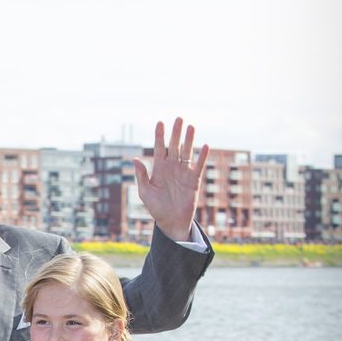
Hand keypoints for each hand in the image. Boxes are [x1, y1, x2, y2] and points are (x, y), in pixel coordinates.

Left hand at [133, 118, 209, 240]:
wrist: (171, 222)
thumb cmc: (156, 208)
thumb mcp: (145, 192)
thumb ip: (142, 175)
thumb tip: (135, 159)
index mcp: (159, 169)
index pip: (159, 148)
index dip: (159, 136)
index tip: (159, 123)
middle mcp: (172, 167)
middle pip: (174, 146)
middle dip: (176, 133)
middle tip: (178, 118)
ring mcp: (183, 172)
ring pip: (187, 152)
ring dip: (189, 140)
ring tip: (191, 127)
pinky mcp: (194, 180)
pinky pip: (199, 166)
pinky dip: (202, 156)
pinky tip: (205, 146)